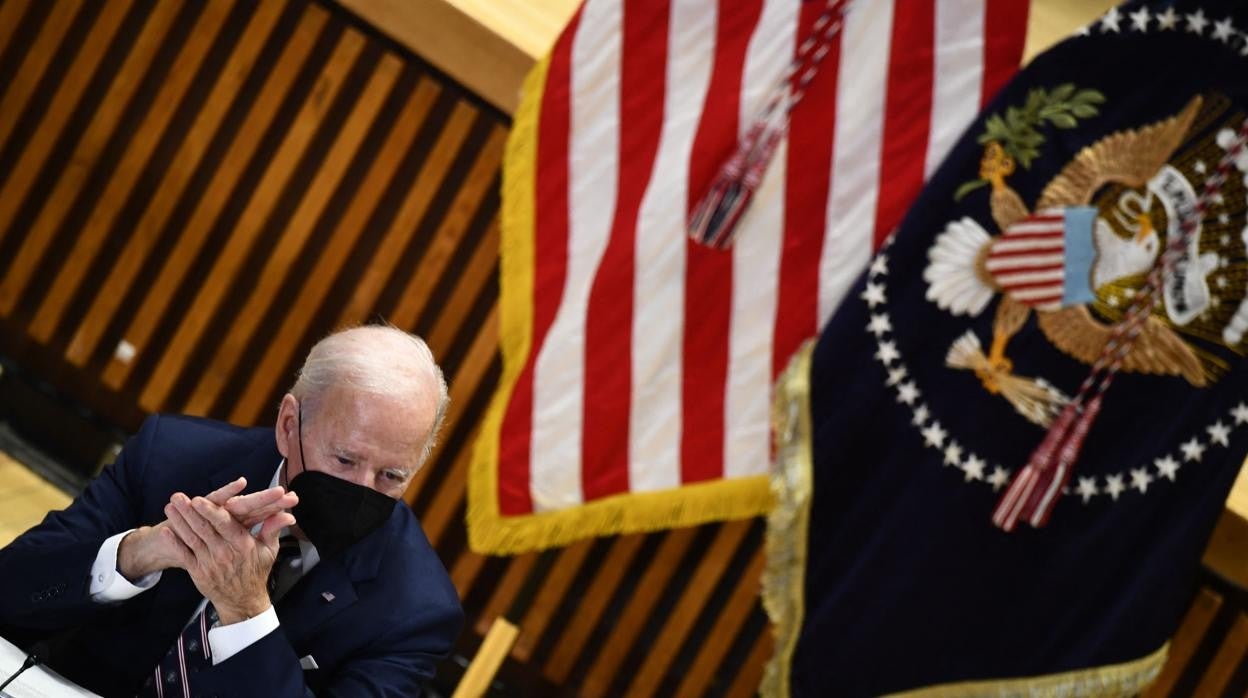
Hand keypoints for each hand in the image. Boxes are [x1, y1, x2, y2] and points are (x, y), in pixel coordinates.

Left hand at [117, 478, 296, 579]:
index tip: (199, 500)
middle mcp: (224, 553)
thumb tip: (287, 514)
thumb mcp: (269, 550)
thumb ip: (273, 529)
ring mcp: (210, 563)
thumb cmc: (256, 572)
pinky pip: (184, 556)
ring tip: (169, 508)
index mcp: (242, 545)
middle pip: (204, 529)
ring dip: (179, 523)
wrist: (243, 601)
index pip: (225, 525)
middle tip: (177, 497)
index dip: (210, 512)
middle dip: (189, 512)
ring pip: (192, 539)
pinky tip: (166, 533)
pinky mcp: (198, 572)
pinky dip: (175, 544)